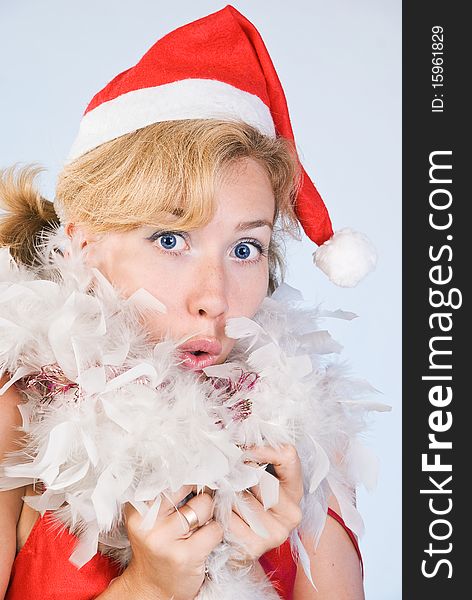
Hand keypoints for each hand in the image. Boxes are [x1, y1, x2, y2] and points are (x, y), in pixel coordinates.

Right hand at [121, 486, 222, 599]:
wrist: (151, 588)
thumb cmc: (157, 546)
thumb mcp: (153, 518)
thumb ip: (167, 495)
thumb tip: (200, 469)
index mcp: (137, 507)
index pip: (168, 476)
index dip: (187, 476)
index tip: (194, 477)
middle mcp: (147, 521)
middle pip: (188, 485)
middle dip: (199, 495)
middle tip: (196, 509)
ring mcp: (164, 539)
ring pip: (204, 506)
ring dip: (209, 515)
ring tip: (198, 527)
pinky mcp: (184, 556)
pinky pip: (215, 530)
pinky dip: (216, 533)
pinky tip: (204, 542)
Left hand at [229, 444, 302, 561]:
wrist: (238, 545)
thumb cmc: (248, 502)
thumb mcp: (259, 477)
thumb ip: (257, 456)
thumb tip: (239, 440)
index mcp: (296, 490)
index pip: (287, 456)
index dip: (262, 448)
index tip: (243, 448)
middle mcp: (292, 513)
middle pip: (260, 478)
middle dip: (238, 472)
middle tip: (224, 472)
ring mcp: (276, 533)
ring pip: (241, 498)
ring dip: (225, 493)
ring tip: (221, 494)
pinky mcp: (256, 547)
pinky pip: (229, 519)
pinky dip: (219, 513)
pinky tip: (219, 514)